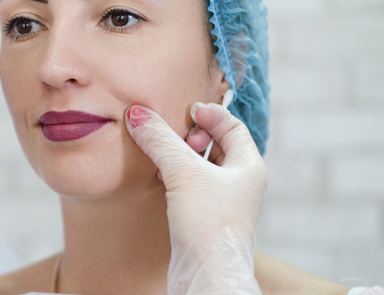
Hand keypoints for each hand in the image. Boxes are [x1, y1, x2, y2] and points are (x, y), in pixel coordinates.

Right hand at [125, 103, 267, 294]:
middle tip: (171, 133)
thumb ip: (159, 139)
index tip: (185, 111)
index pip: (232, 126)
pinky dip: (173, 175)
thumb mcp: (183, 171)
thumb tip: (137, 114)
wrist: (206, 275)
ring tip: (159, 151)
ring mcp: (221, 202)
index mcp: (249, 167)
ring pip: (199, 166)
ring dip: (178, 155)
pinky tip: (156, 175)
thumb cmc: (209, 224)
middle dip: (190, 134)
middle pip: (215, 144)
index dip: (209, 114)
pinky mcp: (202, 218)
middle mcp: (239, 183)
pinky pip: (187, 186)